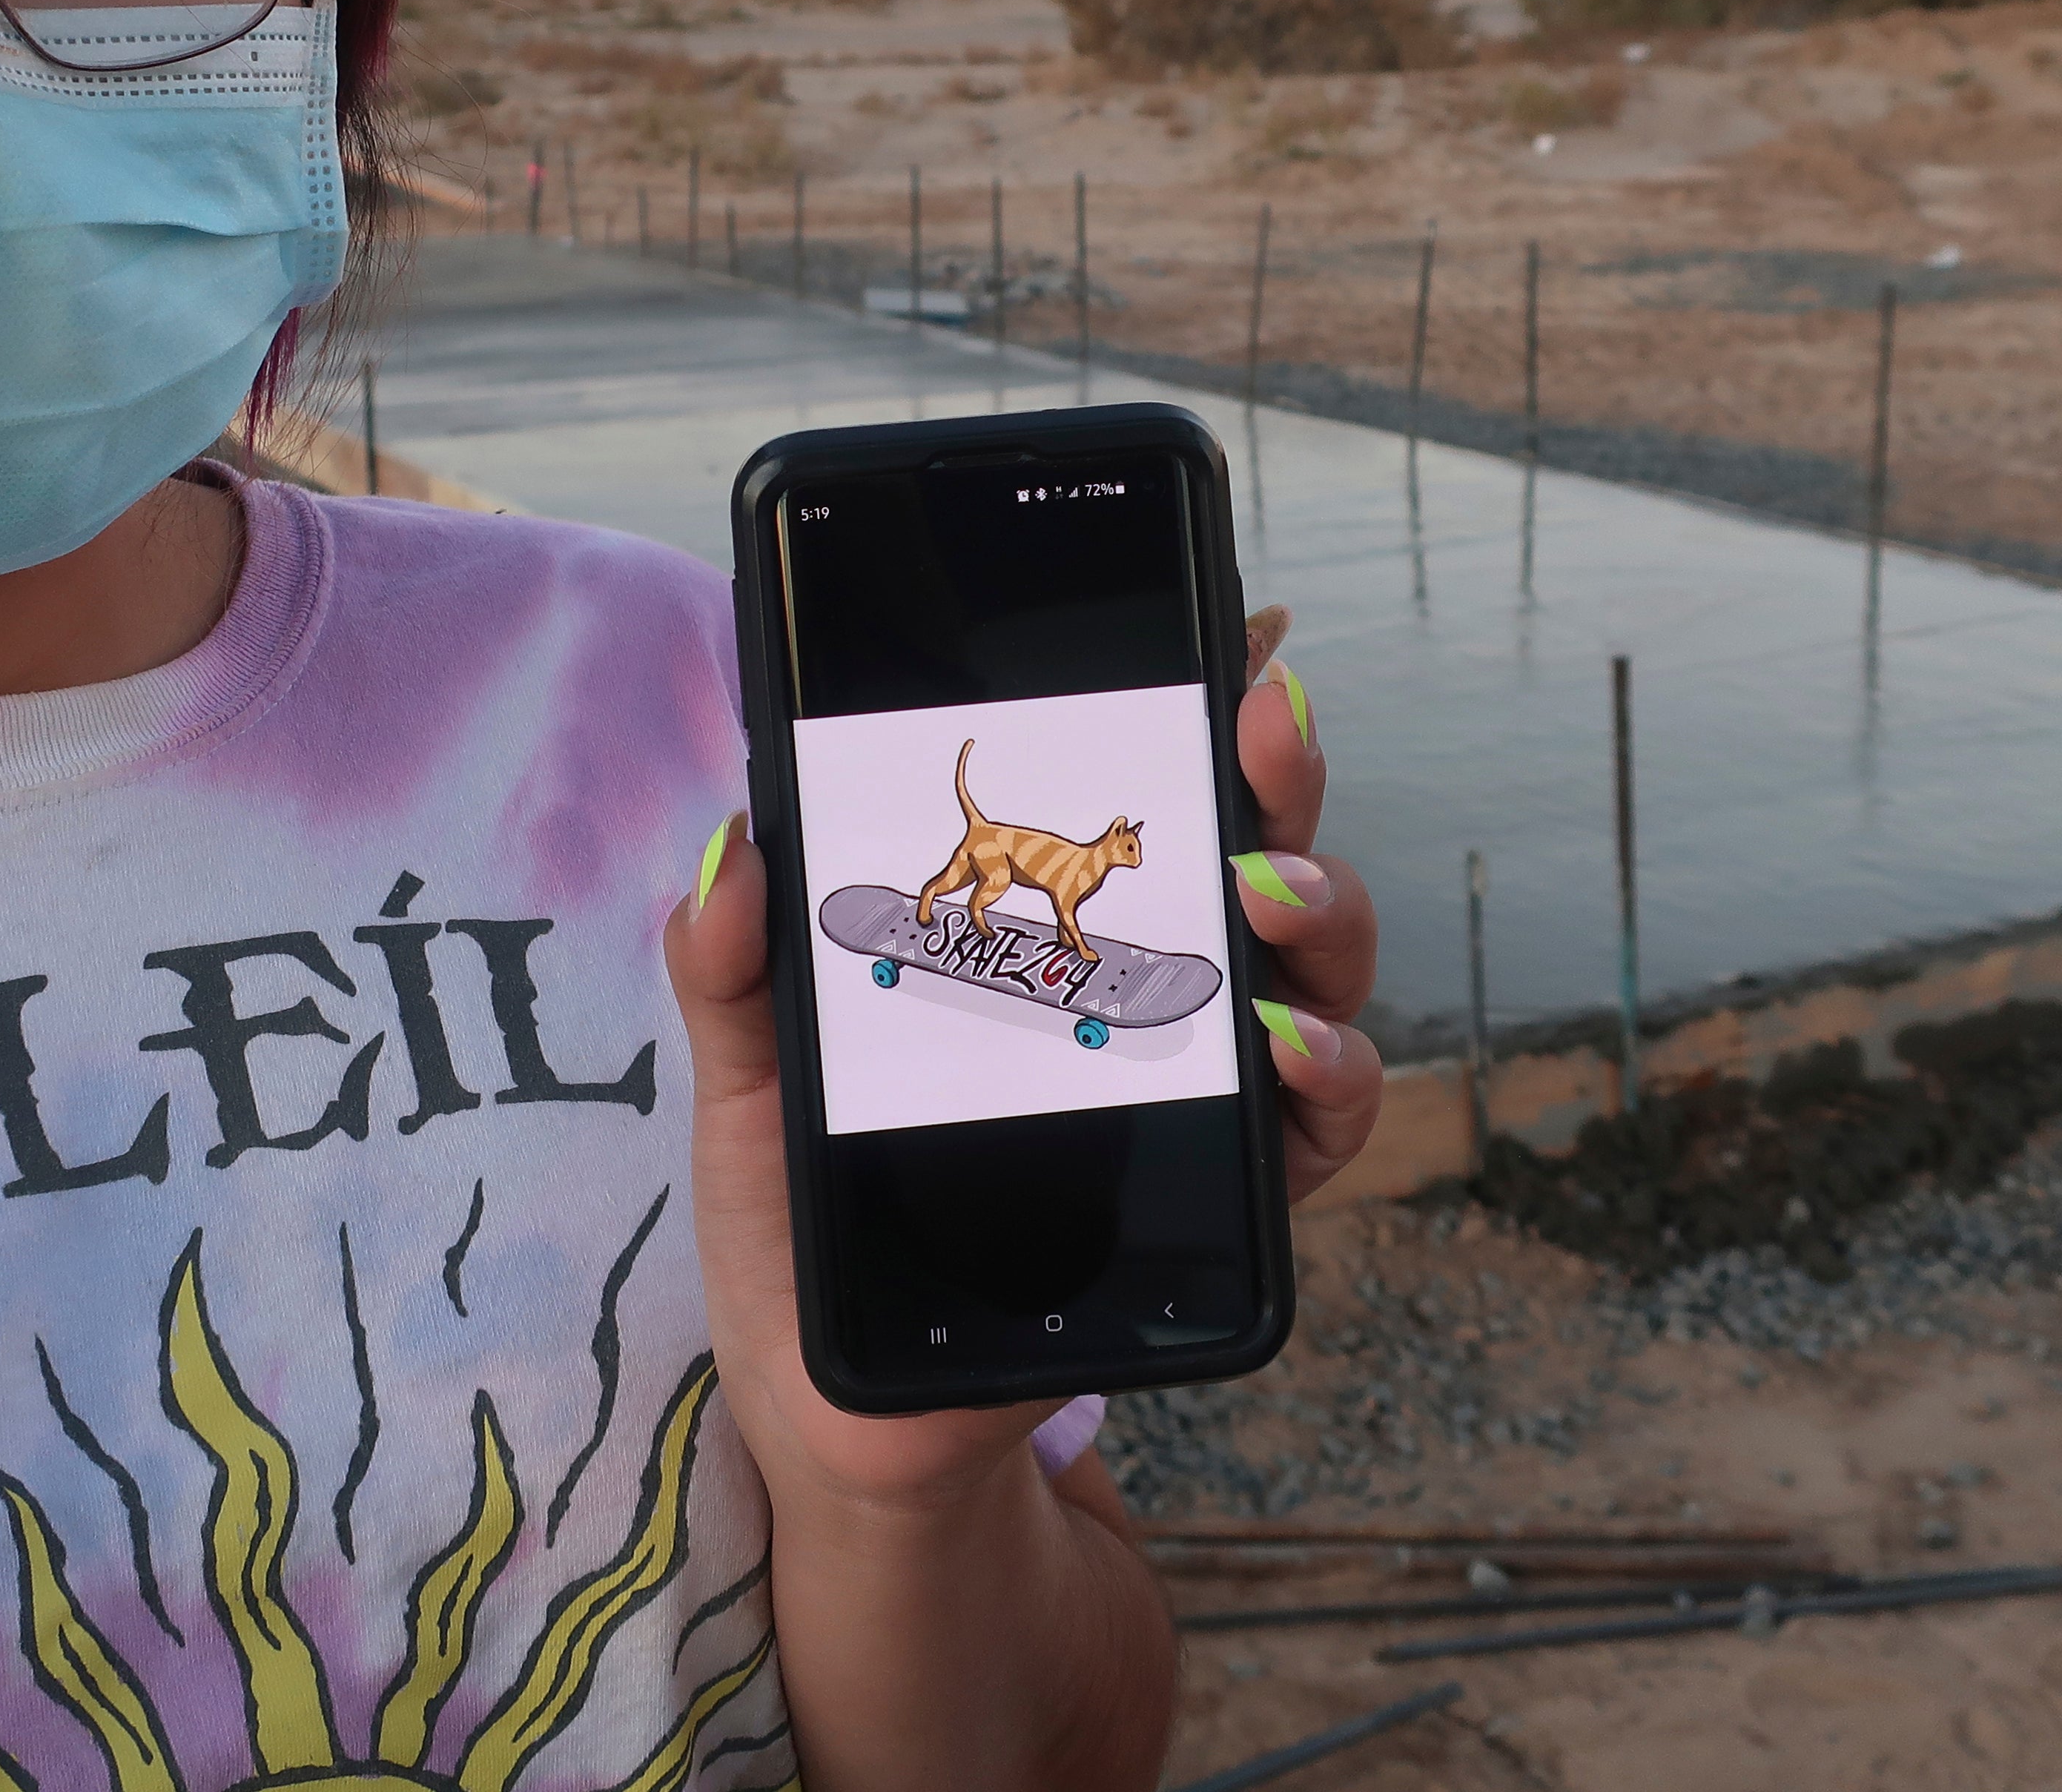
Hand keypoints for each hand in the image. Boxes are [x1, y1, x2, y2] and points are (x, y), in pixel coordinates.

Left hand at [660, 619, 1383, 1517]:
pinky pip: (1318, 1122)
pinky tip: (1292, 1050)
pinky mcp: (1228, 1201)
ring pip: (1308, 966)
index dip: (1188, 713)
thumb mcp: (746, 1092)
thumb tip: (729, 842)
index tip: (1222, 636)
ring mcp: (1195, 1089)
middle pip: (1244, 850)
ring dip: (1319, 908)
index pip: (1127, 801)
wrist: (851, 1424)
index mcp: (1032, 939)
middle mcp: (1138, 992)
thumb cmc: (801, 1245)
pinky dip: (1332, 1073)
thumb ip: (732, 970)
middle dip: (1278, 775)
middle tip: (1265, 728)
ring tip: (1267, 891)